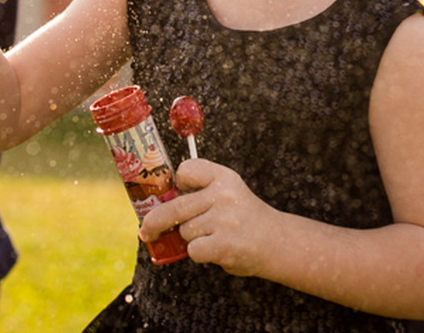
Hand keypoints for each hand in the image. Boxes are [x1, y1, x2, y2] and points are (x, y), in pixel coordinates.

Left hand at [138, 158, 280, 276]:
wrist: (277, 242)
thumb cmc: (244, 219)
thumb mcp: (228, 193)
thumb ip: (200, 193)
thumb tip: (157, 206)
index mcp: (223, 177)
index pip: (186, 170)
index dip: (178, 183)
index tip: (176, 192)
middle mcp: (224, 194)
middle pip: (175, 207)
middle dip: (155, 222)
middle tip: (146, 231)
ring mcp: (225, 219)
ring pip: (185, 231)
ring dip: (192, 239)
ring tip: (214, 237)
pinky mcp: (224, 244)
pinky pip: (193, 250)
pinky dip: (199, 254)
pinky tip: (216, 250)